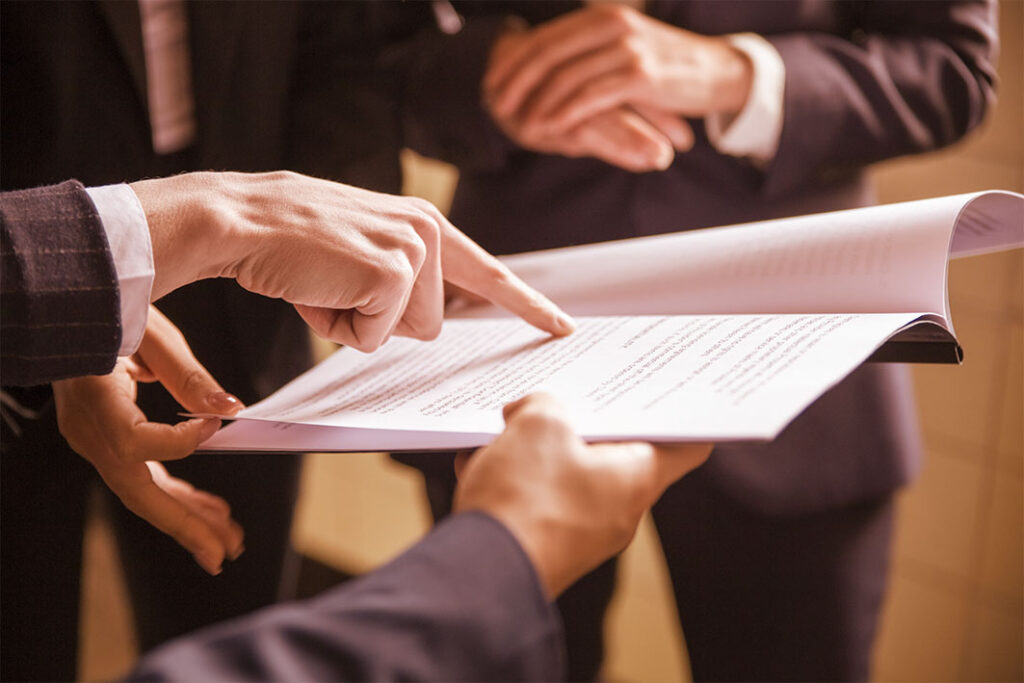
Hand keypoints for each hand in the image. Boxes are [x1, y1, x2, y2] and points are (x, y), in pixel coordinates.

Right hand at [52, 306, 244, 574]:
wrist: (68, 308)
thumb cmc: (109, 308)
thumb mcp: (153, 333)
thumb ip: (188, 376)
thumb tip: (230, 410)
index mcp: (95, 402)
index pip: (138, 442)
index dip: (184, 440)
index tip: (219, 426)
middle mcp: (89, 431)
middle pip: (139, 491)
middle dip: (185, 526)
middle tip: (226, 552)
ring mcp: (93, 439)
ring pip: (142, 492)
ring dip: (187, 518)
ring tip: (229, 540)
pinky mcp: (104, 438)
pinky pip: (141, 475)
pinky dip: (176, 493)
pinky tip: (208, 508)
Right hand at [130, 171, 574, 352]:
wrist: (244, 220)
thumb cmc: (293, 242)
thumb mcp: (361, 251)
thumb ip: (402, 276)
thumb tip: (426, 321)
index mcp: (426, 224)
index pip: (488, 272)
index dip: (526, 305)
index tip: (561, 327)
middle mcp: (429, 232)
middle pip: (431, 325)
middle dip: (380, 320)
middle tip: (337, 282)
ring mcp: (413, 251)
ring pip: (405, 333)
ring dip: (357, 323)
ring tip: (325, 281)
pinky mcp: (393, 272)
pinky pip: (374, 336)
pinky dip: (338, 326)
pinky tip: (318, 288)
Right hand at [453, 393, 710, 597]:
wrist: (482, 572)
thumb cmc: (526, 499)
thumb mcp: (537, 425)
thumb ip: (542, 405)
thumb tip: (527, 413)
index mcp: (637, 478)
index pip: (685, 446)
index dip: (678, 415)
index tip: (662, 394)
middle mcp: (619, 511)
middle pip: (612, 455)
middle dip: (579, 424)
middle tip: (553, 400)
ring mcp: (582, 535)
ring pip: (567, 477)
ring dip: (535, 451)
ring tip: (503, 431)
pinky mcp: (546, 547)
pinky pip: (536, 502)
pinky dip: (512, 480)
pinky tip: (478, 463)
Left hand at [485, 5, 750, 138]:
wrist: (716, 71)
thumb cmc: (663, 65)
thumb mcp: (622, 46)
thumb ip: (587, 50)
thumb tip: (542, 64)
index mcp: (600, 17)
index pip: (544, 38)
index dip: (512, 62)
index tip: (490, 84)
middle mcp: (611, 25)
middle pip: (548, 54)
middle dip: (515, 82)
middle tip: (494, 106)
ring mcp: (626, 49)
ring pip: (566, 77)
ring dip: (537, 103)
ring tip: (518, 123)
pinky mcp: (640, 76)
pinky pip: (591, 96)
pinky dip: (565, 113)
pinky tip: (549, 128)